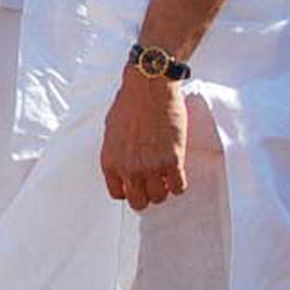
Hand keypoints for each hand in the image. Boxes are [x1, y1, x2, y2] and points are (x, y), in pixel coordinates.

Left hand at [101, 66, 187, 210]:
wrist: (149, 87)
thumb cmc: (129, 102)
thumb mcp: (111, 130)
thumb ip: (115, 152)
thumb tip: (122, 164)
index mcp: (110, 161)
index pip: (117, 194)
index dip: (128, 190)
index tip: (135, 185)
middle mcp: (129, 168)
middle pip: (139, 202)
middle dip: (146, 195)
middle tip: (152, 183)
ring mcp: (151, 167)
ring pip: (160, 197)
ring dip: (163, 188)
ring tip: (165, 175)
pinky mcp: (173, 161)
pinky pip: (178, 187)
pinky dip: (178, 184)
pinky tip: (177, 172)